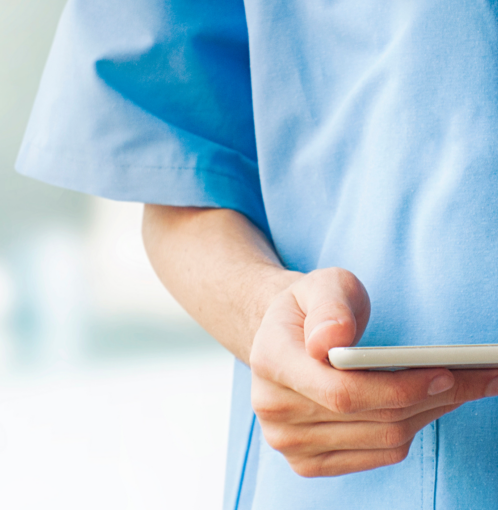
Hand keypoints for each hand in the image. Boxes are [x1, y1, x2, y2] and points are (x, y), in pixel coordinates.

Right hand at [250, 267, 497, 476]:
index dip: (398, 388)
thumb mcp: (321, 284)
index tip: (448, 374)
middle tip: (482, 376)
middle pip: (371, 418)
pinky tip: (429, 404)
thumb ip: (329, 306)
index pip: (342, 392)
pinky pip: (378, 454)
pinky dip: (412, 429)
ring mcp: (288, 442)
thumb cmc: (311, 307)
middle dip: (433, 397)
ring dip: (430, 413)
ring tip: (465, 387)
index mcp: (270, 360)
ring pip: (382, 438)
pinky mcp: (307, 462)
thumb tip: (331, 340)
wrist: (286, 336)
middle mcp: (272, 409)